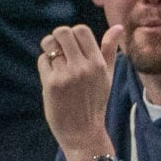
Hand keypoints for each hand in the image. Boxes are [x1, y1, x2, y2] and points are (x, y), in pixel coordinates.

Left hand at [37, 23, 121, 160]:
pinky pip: (42, 61)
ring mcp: (66, 75)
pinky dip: (44, 64)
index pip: (81, 30)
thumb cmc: (95, 102)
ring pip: (49, 45)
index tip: (72, 45)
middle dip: (57, 37)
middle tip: (58, 49)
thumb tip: (118, 27)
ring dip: (49, 49)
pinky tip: (51, 76)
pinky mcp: (51, 84)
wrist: (83, 133)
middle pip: (62, 32)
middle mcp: (82, 67)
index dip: (73, 33)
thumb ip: (109, 50)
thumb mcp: (106, 76)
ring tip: (54, 60)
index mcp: (97, 63)